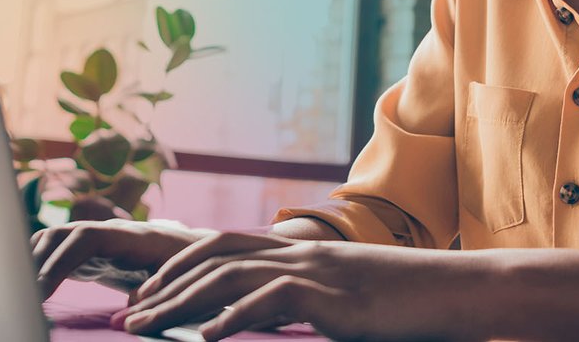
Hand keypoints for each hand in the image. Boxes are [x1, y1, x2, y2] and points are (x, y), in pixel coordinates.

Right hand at [33, 218, 215, 299]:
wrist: (197, 253)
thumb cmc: (192, 269)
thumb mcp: (180, 279)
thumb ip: (157, 289)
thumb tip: (133, 302)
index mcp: (132, 237)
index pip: (85, 238)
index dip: (60, 261)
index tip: (40, 289)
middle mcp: (109, 232)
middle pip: (61, 235)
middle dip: (35, 262)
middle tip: (19, 296)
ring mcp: (97, 240)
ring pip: (53, 240)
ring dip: (31, 261)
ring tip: (17, 293)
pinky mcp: (90, 254)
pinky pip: (56, 251)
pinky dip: (37, 264)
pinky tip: (27, 288)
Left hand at [115, 231, 482, 340]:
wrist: (452, 291)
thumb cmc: (403, 302)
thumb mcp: (343, 299)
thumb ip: (302, 302)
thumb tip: (267, 320)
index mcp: (298, 251)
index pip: (221, 245)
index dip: (177, 266)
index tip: (146, 294)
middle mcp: (298, 252)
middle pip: (212, 258)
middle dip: (162, 287)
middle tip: (126, 317)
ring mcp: (313, 270)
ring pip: (228, 276)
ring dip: (178, 304)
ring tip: (145, 328)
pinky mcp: (329, 296)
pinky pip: (269, 302)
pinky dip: (231, 320)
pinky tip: (203, 340)